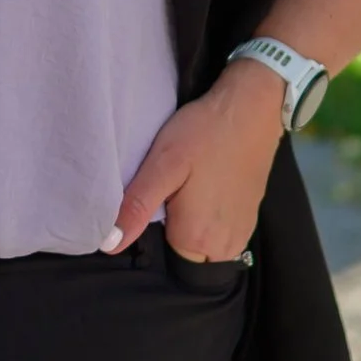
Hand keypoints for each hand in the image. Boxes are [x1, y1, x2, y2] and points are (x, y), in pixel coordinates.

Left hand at [106, 60, 282, 261]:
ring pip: (202, 244)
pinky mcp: (251, 221)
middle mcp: (224, 248)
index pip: (159, 252)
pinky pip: (220, 232)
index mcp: (197, 239)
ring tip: (192, 184)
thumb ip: (136, 207)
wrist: (251, 108)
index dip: (152, 225)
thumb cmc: (205, 132)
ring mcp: (242, 236)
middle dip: (173, 226)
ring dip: (192, 221)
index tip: (158, 195)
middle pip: (182, 252)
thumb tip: (109, 244)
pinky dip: (210, 215)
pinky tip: (208, 185)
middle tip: (175, 186)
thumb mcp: (163, 164)